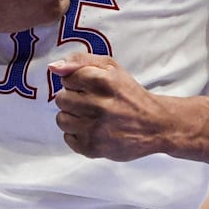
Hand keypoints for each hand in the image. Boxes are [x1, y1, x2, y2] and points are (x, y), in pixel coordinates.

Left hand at [50, 53, 165, 161]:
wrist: (154, 124)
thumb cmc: (129, 93)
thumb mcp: (110, 67)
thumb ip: (80, 61)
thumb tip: (53, 67)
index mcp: (103, 81)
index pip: (66, 78)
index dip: (77, 82)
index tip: (90, 87)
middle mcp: (98, 105)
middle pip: (61, 99)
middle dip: (73, 99)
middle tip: (91, 102)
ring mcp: (95, 129)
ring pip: (61, 119)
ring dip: (73, 117)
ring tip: (91, 116)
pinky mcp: (92, 148)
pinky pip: (67, 138)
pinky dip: (77, 134)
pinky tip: (93, 130)